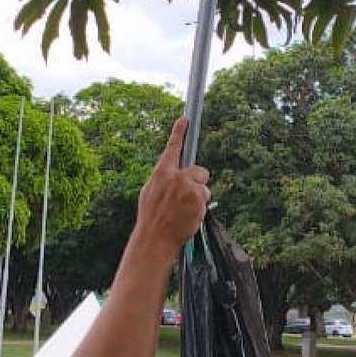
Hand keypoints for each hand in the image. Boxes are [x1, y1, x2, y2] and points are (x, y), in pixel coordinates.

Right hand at [134, 116, 209, 253]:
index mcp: (162, 173)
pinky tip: (187, 216)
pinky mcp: (199, 202)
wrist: (155, 237)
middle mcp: (177, 178)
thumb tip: (174, 172)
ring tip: (183, 210)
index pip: (173, 148)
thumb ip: (164, 179)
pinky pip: (205, 201)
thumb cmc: (151, 215)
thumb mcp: (150, 191)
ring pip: (204, 188)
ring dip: (198, 197)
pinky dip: (199, 208)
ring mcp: (190, 189)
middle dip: (197, 181)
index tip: (185, 118)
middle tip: (186, 196)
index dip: (179, 132)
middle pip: (200, 171)